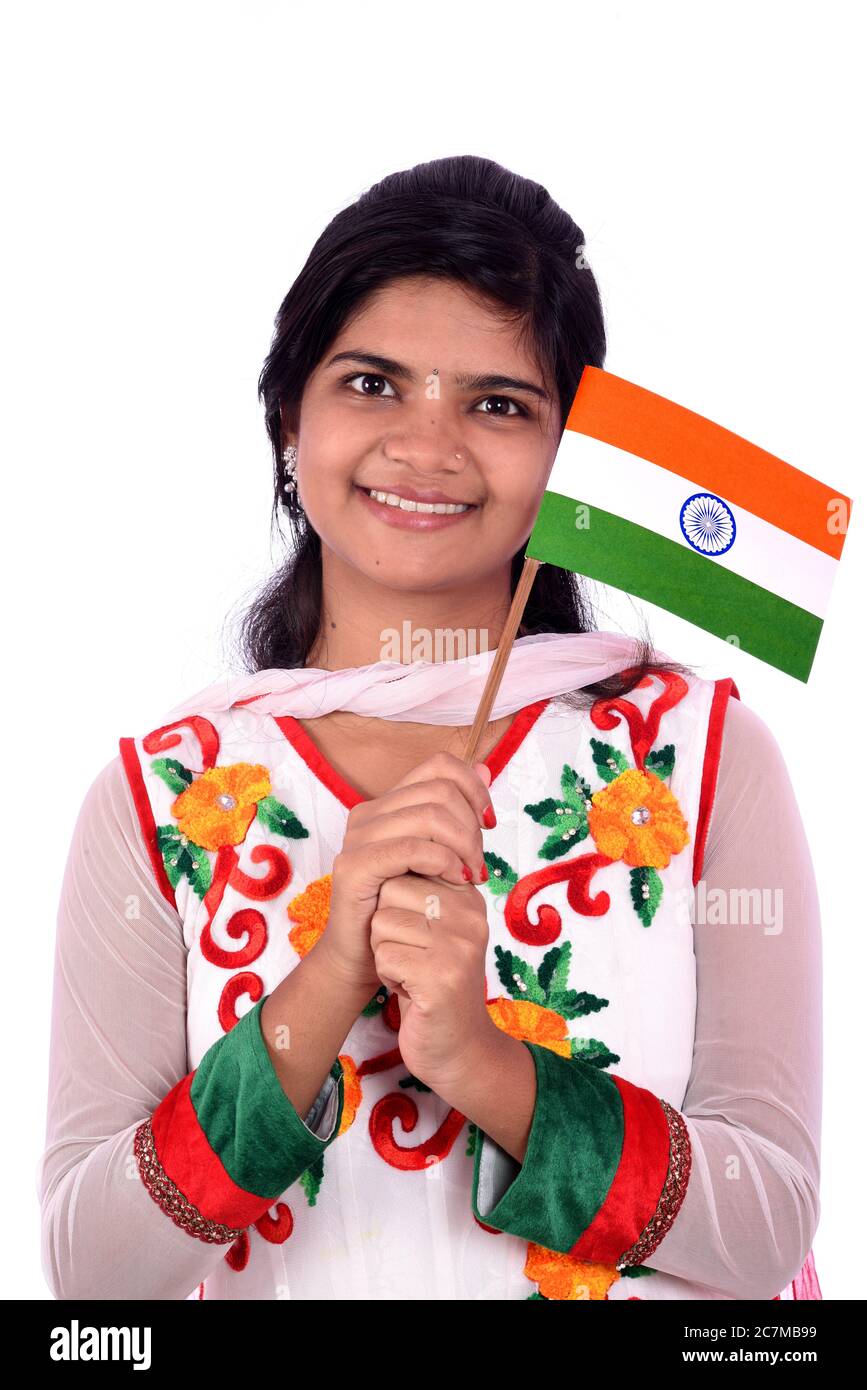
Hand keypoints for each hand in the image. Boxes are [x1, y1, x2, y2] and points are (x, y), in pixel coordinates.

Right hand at [318, 751, 494, 995]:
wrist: (366, 955)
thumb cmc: (405, 907)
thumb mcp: (440, 856)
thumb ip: (458, 815)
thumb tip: (484, 768)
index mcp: (389, 804)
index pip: (439, 766)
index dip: (473, 788)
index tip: (489, 824)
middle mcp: (369, 813)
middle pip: (439, 790)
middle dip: (471, 826)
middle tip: (479, 863)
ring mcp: (358, 838)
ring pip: (428, 815)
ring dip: (463, 845)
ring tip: (471, 875)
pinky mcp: (355, 867)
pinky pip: (410, 849)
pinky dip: (442, 861)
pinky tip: (455, 879)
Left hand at [370, 861, 496, 1087]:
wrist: (458, 1048)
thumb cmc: (436, 983)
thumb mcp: (437, 929)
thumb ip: (423, 890)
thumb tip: (391, 846)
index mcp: (469, 897)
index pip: (408, 866)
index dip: (395, 904)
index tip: (417, 933)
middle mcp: (470, 916)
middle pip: (390, 891)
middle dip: (386, 927)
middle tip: (412, 955)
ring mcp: (459, 946)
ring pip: (382, 923)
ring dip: (386, 953)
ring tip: (412, 973)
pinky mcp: (441, 977)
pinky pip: (384, 956)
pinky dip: (387, 977)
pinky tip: (410, 991)